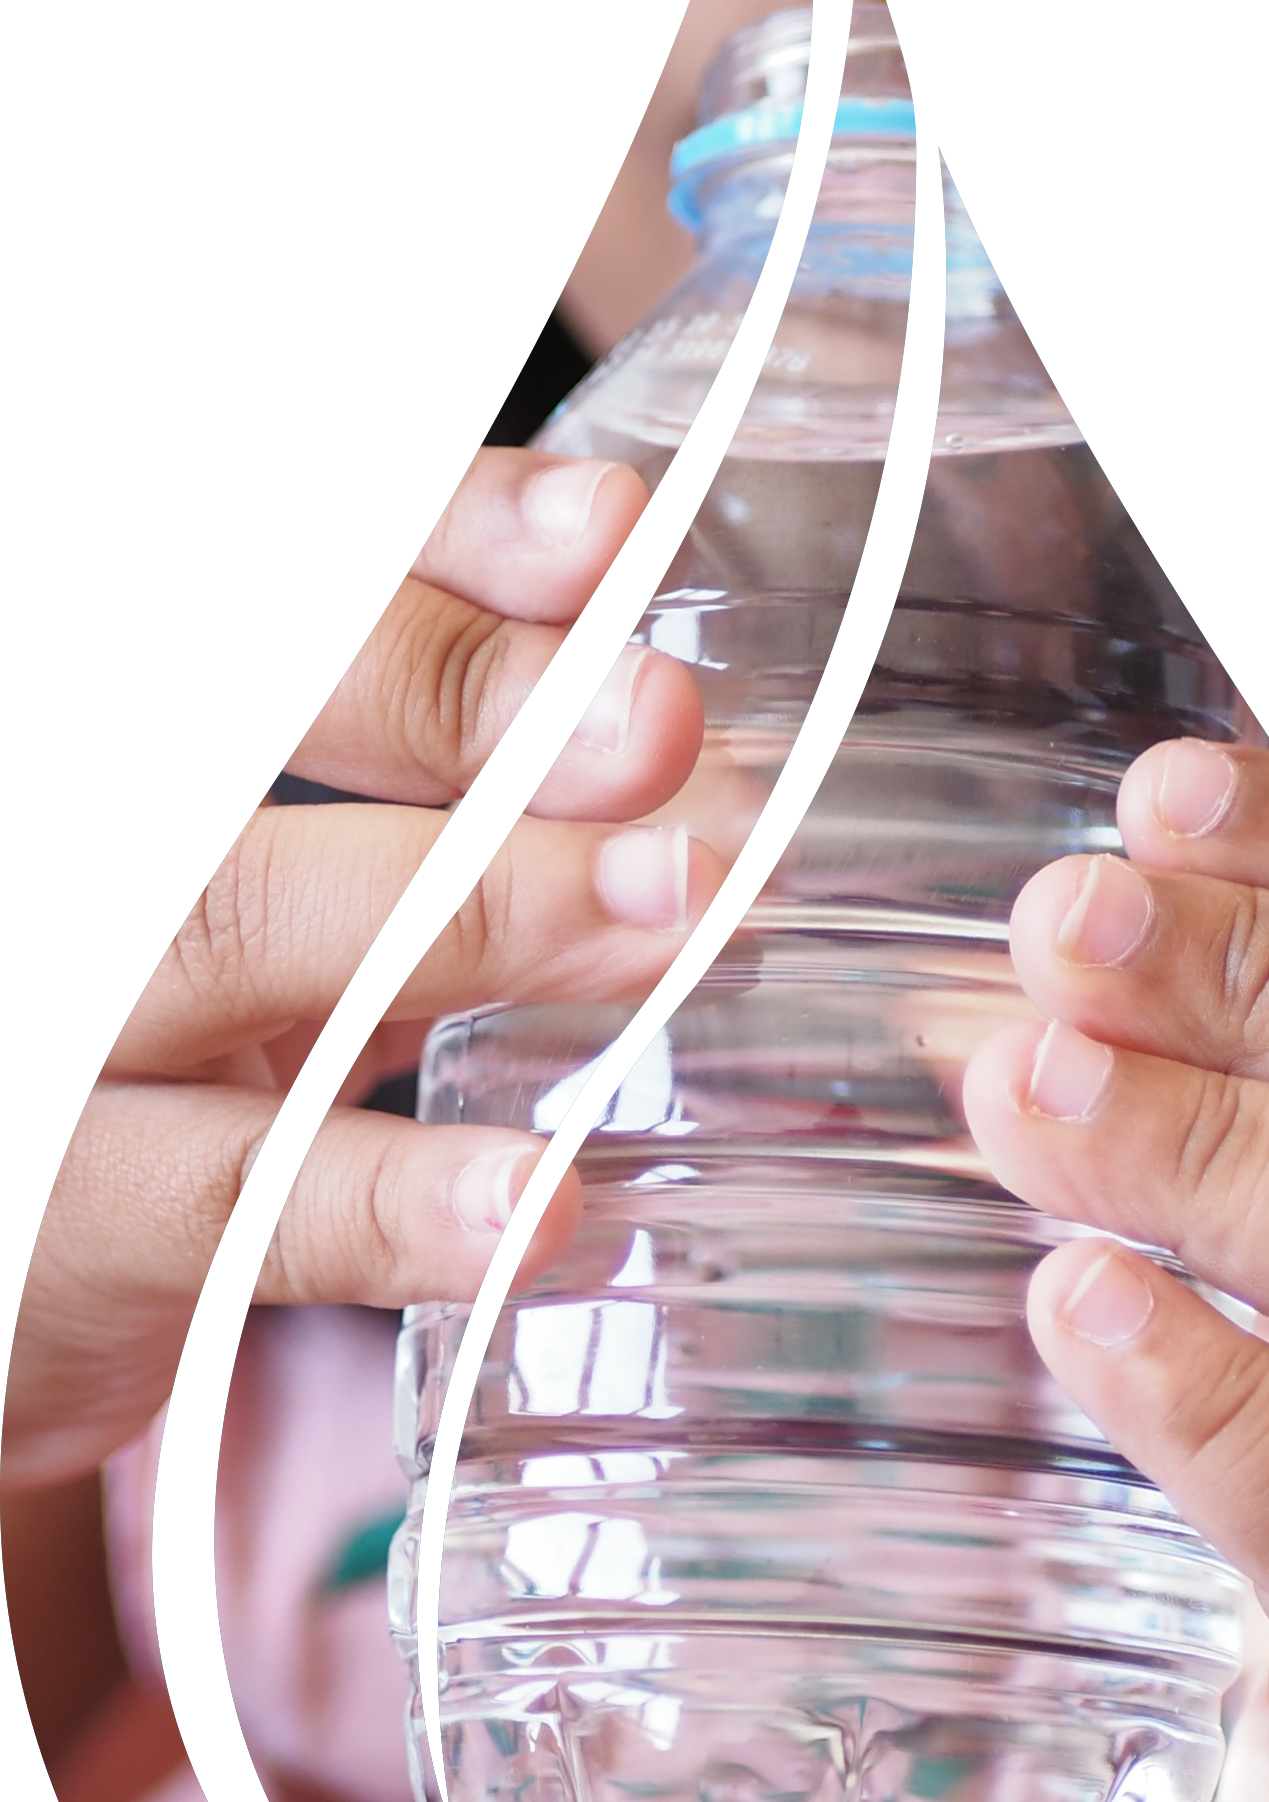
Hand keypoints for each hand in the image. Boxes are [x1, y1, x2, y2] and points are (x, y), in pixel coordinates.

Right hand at [7, 449, 722, 1489]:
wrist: (33, 1272)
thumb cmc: (168, 1052)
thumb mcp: (279, 887)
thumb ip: (426, 791)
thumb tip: (672, 757)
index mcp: (117, 733)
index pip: (256, 570)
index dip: (425, 532)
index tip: (605, 529)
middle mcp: (54, 845)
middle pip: (215, 712)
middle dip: (456, 695)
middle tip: (658, 719)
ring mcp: (37, 1020)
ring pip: (223, 925)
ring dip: (466, 913)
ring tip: (670, 911)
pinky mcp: (51, 1217)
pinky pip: (216, 1201)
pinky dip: (386, 1196)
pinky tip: (533, 1202)